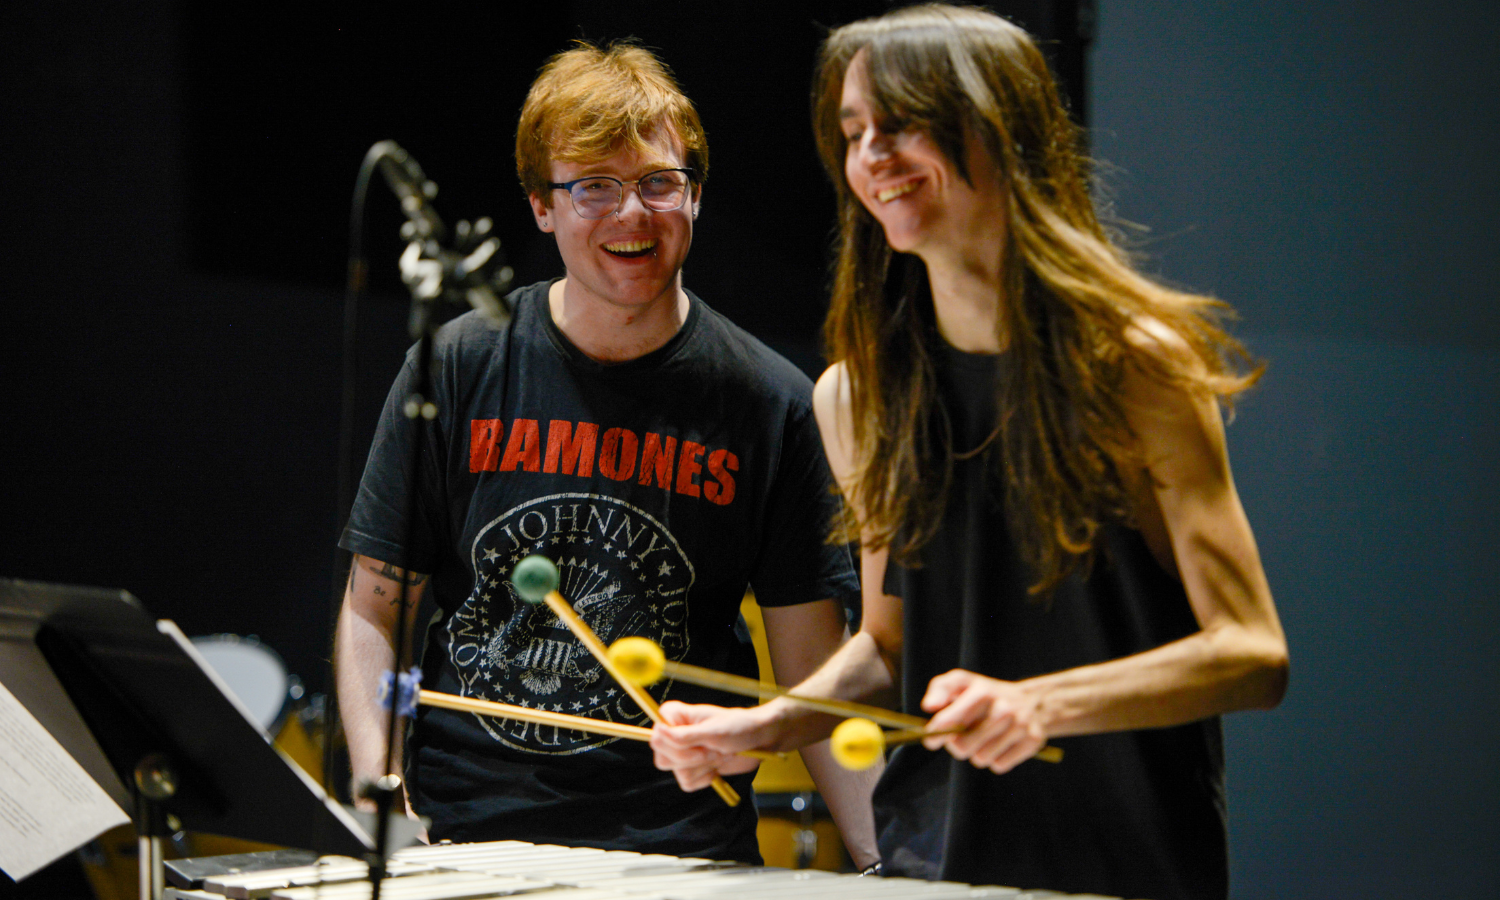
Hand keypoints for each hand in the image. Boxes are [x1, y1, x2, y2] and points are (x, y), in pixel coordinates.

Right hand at [650, 700, 777, 791]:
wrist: (759, 741)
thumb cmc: (739, 728)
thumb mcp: (713, 732)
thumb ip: (684, 736)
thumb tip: (658, 731)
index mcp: (674, 715)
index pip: (656, 737)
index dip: (677, 747)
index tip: (701, 744)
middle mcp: (673, 733)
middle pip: (662, 759)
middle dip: (692, 759)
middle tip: (713, 750)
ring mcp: (682, 751)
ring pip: (675, 772)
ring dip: (702, 768)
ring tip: (718, 754)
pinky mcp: (692, 768)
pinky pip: (686, 783)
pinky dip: (704, 779)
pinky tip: (716, 767)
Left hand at [921, 669, 1046, 773]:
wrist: (1032, 701)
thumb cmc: (986, 694)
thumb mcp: (962, 682)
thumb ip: (940, 689)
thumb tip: (929, 706)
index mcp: (982, 692)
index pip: (951, 720)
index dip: (937, 733)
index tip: (931, 740)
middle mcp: (1003, 708)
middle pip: (963, 747)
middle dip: (957, 745)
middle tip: (962, 736)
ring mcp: (1020, 725)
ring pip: (981, 759)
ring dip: (977, 753)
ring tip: (984, 738)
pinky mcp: (1032, 742)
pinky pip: (1000, 766)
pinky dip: (996, 759)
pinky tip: (1000, 745)